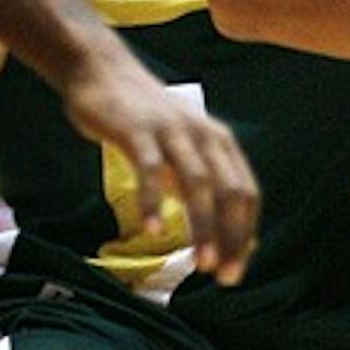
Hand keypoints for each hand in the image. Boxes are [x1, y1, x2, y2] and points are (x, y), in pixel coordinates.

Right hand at [59, 55, 260, 284]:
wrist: (103, 73)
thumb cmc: (144, 119)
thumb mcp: (182, 148)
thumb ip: (199, 182)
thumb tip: (220, 232)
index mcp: (220, 141)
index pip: (246, 192)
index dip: (244, 233)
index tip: (234, 270)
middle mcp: (204, 134)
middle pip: (229, 191)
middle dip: (231, 236)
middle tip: (222, 276)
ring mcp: (172, 132)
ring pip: (197, 183)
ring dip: (202, 226)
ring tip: (200, 263)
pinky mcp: (138, 131)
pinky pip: (150, 170)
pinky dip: (153, 201)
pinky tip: (151, 231)